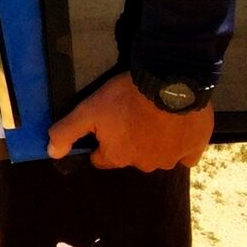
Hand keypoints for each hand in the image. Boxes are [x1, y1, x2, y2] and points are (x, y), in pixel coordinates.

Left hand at [47, 73, 213, 170]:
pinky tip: (177, 129)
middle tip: (129, 116)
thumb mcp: (87, 110)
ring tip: (153, 117)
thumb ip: (66, 132)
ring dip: (154, 142)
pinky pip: (186, 155)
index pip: (102, 158)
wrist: (170, 82)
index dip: (100, 142)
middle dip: (128, 141)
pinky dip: (181, 146)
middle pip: (130, 156)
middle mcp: (144, 164)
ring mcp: (172, 158)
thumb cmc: (125, 97)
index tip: (105, 126)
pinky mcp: (194, 149)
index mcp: (118, 156)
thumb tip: (51, 152)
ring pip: (158, 155)